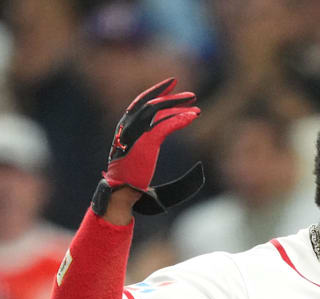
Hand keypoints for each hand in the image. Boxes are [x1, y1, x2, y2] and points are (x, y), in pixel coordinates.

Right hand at [96, 78, 202, 215]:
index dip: (156, 91)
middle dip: (171, 96)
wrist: (123, 191)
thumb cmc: (133, 181)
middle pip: (151, 103)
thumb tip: (162, 141)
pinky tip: (192, 117)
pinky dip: (180, 119)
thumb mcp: (142, 156)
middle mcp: (129, 127)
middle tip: (191, 96)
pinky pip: (165, 125)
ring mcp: (136, 133)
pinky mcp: (146, 143)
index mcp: (126, 128)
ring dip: (179, 106)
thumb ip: (150, 142)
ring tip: (197, 108)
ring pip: (158, 111)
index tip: (172, 86)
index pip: (141, 103)